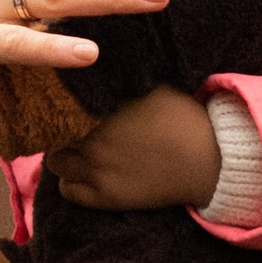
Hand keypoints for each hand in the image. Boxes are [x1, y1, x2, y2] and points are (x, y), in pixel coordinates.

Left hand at [52, 84, 221, 213]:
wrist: (208, 160)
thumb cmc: (182, 118)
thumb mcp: (150, 86)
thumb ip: (118, 82)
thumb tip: (95, 64)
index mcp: (100, 112)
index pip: (59, 107)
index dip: (61, 105)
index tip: (69, 105)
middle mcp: (92, 142)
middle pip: (54, 134)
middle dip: (61, 130)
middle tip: (74, 128)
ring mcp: (96, 172)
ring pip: (56, 164)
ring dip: (64, 156)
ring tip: (81, 151)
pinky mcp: (106, 198)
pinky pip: (68, 192)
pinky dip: (70, 182)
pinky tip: (85, 173)